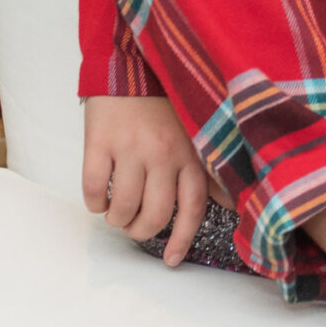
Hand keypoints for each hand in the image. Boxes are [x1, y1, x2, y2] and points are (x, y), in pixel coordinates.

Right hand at [81, 94, 214, 267]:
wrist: (131, 66)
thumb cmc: (164, 107)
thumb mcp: (194, 136)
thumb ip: (209, 171)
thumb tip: (231, 204)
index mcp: (189, 155)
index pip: (192, 209)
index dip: (181, 240)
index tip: (171, 260)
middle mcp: (164, 154)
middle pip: (156, 215)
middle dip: (142, 232)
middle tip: (133, 228)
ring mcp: (131, 148)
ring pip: (124, 206)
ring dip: (117, 220)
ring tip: (115, 213)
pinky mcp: (99, 141)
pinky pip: (95, 187)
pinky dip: (95, 202)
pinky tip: (98, 199)